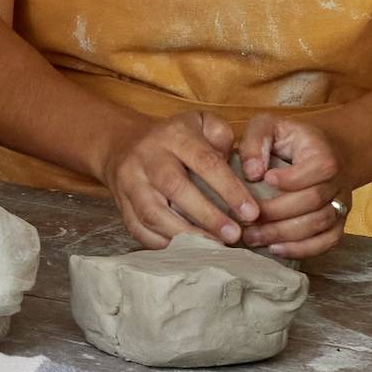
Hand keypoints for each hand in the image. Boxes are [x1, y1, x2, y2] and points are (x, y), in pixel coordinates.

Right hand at [103, 109, 268, 247]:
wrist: (121, 143)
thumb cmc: (173, 138)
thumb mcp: (200, 122)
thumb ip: (223, 137)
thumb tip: (238, 167)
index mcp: (173, 136)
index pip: (205, 162)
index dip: (229, 189)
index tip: (251, 212)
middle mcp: (148, 157)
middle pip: (175, 188)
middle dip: (207, 216)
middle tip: (234, 235)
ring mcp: (129, 182)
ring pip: (153, 213)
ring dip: (185, 234)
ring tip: (213, 246)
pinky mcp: (120, 204)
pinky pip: (138, 228)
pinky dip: (162, 243)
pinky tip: (186, 250)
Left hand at [233, 113, 352, 261]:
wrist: (319, 152)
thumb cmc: (288, 140)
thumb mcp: (268, 126)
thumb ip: (256, 142)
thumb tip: (252, 173)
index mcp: (324, 154)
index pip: (318, 168)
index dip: (291, 179)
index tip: (264, 179)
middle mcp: (338, 181)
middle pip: (314, 200)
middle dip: (277, 213)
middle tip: (246, 220)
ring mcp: (340, 204)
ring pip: (320, 224)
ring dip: (285, 234)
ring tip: (254, 238)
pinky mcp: (337, 223)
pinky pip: (328, 242)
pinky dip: (303, 249)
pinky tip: (276, 249)